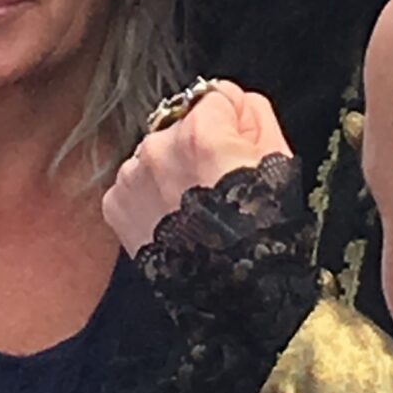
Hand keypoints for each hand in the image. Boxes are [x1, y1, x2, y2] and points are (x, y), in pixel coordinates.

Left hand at [101, 83, 291, 258]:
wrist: (231, 294)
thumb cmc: (261, 231)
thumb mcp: (277, 161)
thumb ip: (256, 114)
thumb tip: (237, 102)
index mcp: (200, 130)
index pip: (215, 98)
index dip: (233, 124)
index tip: (239, 151)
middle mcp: (158, 146)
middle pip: (182, 126)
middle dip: (198, 146)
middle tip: (217, 188)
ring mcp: (131, 176)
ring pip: (156, 155)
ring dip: (171, 170)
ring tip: (193, 209)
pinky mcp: (115, 204)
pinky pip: (135, 184)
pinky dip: (150, 197)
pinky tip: (172, 221)